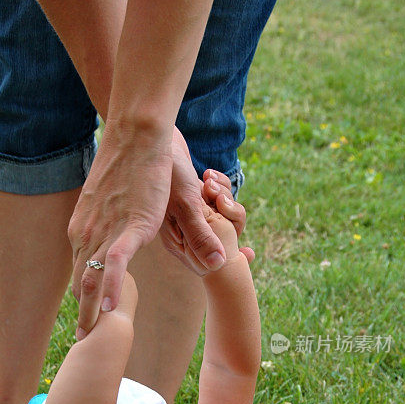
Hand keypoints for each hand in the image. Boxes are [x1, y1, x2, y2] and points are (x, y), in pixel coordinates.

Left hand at [69, 120, 173, 339]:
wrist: (136, 134)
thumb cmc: (131, 164)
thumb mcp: (120, 200)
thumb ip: (119, 224)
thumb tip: (123, 239)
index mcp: (83, 228)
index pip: (79, 268)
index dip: (80, 295)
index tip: (81, 317)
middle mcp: (87, 233)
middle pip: (81, 280)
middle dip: (81, 312)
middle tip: (80, 340)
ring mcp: (106, 231)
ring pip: (93, 278)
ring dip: (90, 311)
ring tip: (89, 339)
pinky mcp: (129, 228)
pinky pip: (116, 265)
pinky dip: (112, 288)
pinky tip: (109, 311)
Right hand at [159, 128, 246, 272]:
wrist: (155, 137)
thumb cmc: (167, 171)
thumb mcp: (187, 206)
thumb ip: (201, 237)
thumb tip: (218, 265)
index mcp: (177, 241)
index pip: (208, 264)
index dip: (230, 259)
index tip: (249, 252)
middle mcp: (183, 231)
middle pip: (221, 240)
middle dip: (228, 219)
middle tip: (221, 200)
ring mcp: (190, 214)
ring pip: (223, 218)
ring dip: (223, 198)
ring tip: (209, 182)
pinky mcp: (195, 197)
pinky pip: (219, 200)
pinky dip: (219, 187)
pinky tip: (207, 174)